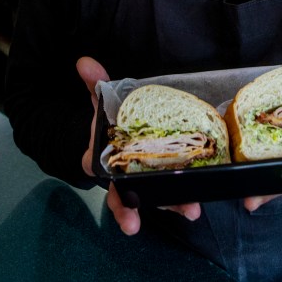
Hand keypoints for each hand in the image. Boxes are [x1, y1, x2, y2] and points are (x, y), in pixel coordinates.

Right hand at [76, 57, 201, 234]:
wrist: (113, 128)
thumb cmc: (107, 118)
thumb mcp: (101, 99)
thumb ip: (95, 83)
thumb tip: (84, 62)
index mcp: (106, 161)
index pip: (111, 186)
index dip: (120, 203)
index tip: (129, 218)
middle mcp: (123, 176)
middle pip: (133, 199)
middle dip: (147, 212)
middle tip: (160, 218)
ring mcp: (143, 179)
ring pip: (156, 197)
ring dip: (174, 205)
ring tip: (192, 210)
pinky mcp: (162, 175)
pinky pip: (172, 189)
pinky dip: (182, 198)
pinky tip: (196, 203)